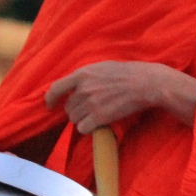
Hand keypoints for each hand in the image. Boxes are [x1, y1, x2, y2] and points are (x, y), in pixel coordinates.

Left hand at [45, 61, 195, 131]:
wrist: (146, 83)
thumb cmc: (128, 73)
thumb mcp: (102, 67)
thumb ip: (86, 76)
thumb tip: (74, 86)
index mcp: (82, 74)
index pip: (56, 88)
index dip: (51, 99)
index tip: (50, 105)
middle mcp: (83, 89)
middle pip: (68, 108)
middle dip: (75, 111)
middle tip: (89, 112)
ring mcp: (91, 103)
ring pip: (74, 119)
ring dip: (83, 121)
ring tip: (96, 117)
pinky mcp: (99, 117)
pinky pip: (83, 128)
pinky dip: (89, 129)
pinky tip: (99, 124)